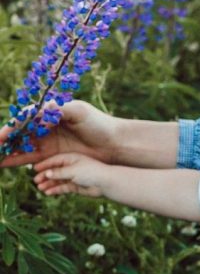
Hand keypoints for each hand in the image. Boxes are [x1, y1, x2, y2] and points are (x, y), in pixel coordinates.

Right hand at [0, 100, 118, 167]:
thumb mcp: (78, 112)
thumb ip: (57, 109)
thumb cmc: (99, 124)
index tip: (0, 137)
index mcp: (48, 112)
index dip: (10, 128)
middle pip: (18, 133)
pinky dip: (15, 160)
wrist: (114, 144)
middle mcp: (44, 126)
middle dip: (2, 141)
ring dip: (5, 151)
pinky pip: (29, 158)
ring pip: (20, 146)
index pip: (23, 119)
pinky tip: (3, 163)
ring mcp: (46, 141)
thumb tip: (39, 110)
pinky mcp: (51, 155)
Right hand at [32, 152, 111, 196]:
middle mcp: (72, 166)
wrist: (106, 183)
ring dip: (49, 184)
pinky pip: (63, 188)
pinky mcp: (77, 186)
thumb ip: (59, 173)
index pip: (55, 160)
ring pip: (58, 180)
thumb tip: (46, 174)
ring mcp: (74, 177)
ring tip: (40, 188)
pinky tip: (48, 192)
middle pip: (55, 170)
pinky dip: (56, 190)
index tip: (35, 169)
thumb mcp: (73, 170)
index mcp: (72, 158)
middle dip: (45, 175)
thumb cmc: (91, 172)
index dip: (45, 164)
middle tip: (36, 181)